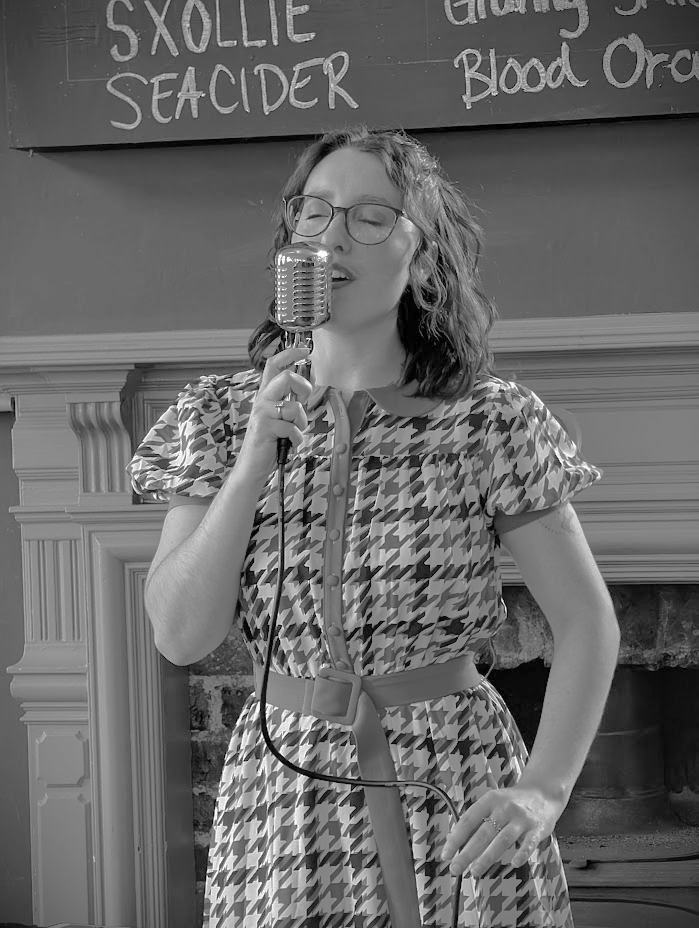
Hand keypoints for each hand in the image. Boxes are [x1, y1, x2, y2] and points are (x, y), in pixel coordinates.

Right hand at [237, 346, 312, 478]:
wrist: (252, 467)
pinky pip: (292, 429)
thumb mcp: (280, 418)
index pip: (273, 366)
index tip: (305, 350)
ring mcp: (262, 414)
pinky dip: (296, 440)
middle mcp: (262, 400)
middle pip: (285, 377)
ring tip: (293, 433)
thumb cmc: (269, 443)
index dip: (289, 354)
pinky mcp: (264, 428)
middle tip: (303, 402)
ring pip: (294, 407)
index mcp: (266, 395)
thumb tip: (306, 386)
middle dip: (302, 388)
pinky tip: (288, 445)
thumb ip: (290, 402)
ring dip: (301, 423)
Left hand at [441, 783, 564, 876]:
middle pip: (483, 833)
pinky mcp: (537, 829)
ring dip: (487, 857)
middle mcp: (504, 808)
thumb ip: (477, 820)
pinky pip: (528, 843)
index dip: (456, 838)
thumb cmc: (513, 801)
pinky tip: (514, 864)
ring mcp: (521, 818)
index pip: (468, 820)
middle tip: (455, 868)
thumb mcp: (493, 802)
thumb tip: (455, 841)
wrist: (543, 792)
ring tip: (475, 871)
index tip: (446, 855)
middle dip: (467, 852)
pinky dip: (521, 853)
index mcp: (490, 800)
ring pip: (502, 839)